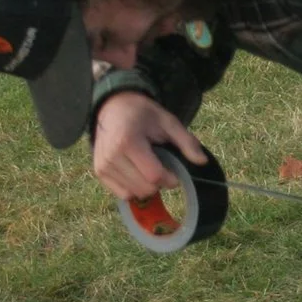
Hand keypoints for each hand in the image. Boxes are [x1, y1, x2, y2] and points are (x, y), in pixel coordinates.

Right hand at [91, 91, 206, 201]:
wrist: (113, 106)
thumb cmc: (143, 114)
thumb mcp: (168, 122)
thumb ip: (186, 141)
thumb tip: (202, 161)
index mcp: (128, 142)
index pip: (154, 175)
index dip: (170, 179)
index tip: (174, 170)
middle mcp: (111, 156)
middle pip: (145, 188)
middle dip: (159, 183)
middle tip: (161, 166)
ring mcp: (102, 166)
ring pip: (133, 194)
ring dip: (146, 186)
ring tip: (147, 167)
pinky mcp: (98, 172)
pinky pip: (122, 194)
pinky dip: (133, 188)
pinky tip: (137, 173)